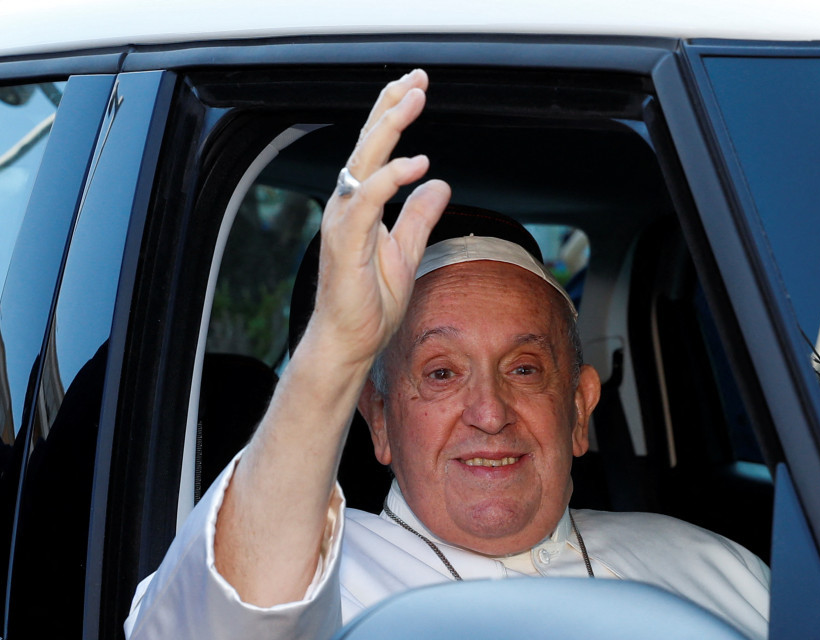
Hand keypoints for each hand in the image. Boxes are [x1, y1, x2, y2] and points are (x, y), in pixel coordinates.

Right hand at [307, 69, 451, 371]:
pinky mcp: (345, 242)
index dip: (392, 114)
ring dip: (389, 128)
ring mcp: (343, 221)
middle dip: (391, 107)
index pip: (376, 149)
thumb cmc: (370, 304)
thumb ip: (419, 217)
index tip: (415, 86)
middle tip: (417, 79)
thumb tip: (439, 185)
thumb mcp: (407, 252)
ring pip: (363, 161)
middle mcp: (347, 205)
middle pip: (367, 143)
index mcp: (360, 205)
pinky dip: (390, 178)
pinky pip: (366, 200)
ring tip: (414, 100)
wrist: (350, 342)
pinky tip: (416, 163)